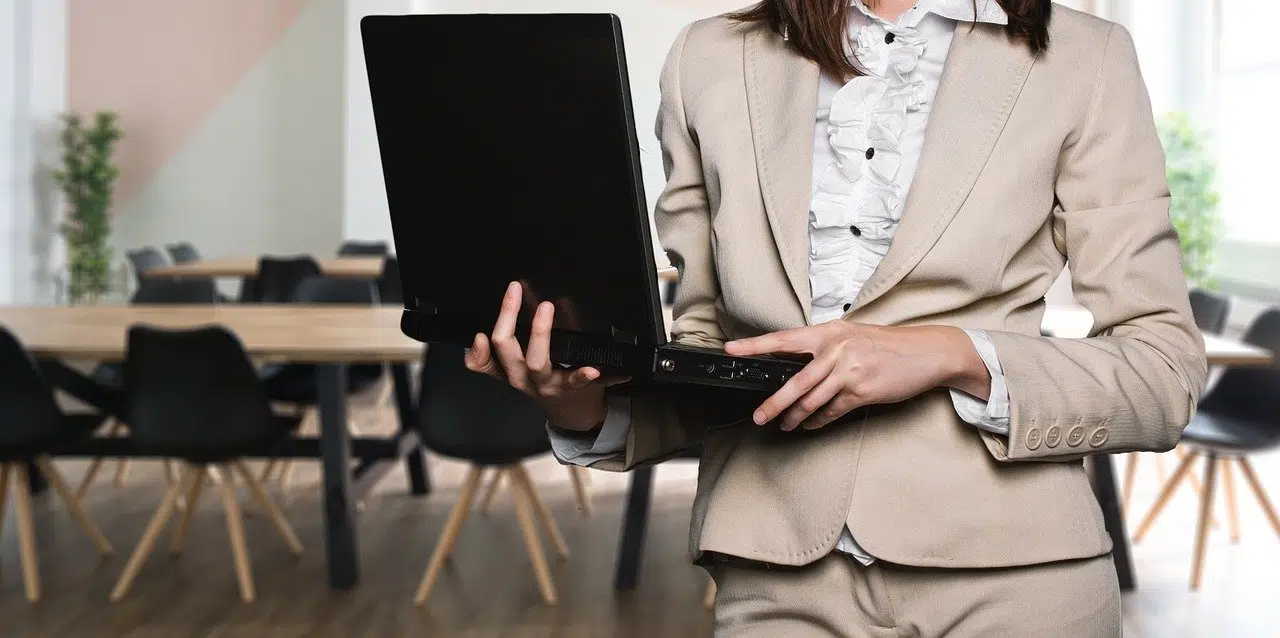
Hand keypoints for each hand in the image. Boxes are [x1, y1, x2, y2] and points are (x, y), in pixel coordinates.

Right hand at [465, 282, 628, 430]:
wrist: (573, 412)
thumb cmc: (546, 379)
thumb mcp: (526, 360)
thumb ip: (525, 327)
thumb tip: (528, 288)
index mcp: (509, 370)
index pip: (483, 361)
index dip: (478, 349)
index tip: (479, 332)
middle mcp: (522, 378)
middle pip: (506, 350)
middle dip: (508, 317)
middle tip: (517, 289)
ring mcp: (546, 385)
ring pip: (536, 362)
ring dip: (540, 332)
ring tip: (547, 306)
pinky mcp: (571, 389)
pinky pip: (576, 381)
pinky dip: (584, 375)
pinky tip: (593, 369)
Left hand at [724, 322, 989, 431]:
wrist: (926, 352)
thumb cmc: (885, 344)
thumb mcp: (851, 336)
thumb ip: (823, 347)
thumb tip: (792, 363)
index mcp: (828, 332)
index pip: (783, 339)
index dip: (754, 345)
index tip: (730, 350)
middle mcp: (836, 349)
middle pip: (795, 381)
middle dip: (773, 402)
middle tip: (758, 416)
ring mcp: (850, 371)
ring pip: (812, 400)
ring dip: (795, 417)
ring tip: (784, 425)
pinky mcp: (863, 391)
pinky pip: (832, 411)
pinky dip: (819, 421)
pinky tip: (811, 426)